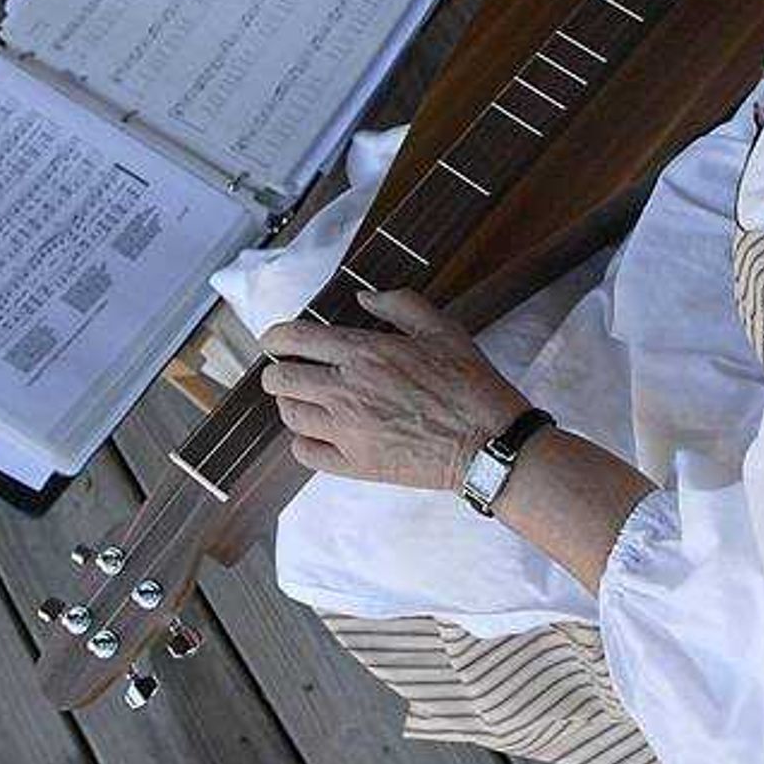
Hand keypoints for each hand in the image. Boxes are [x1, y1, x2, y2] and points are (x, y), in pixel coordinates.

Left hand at [259, 289, 530, 491]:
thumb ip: (399, 304)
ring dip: (292, 403)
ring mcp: (347, 431)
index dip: (276, 336)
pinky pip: (305, 452)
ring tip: (307, 400)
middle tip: (290, 371)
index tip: (276, 339)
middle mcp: (346, 391)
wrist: (488, 441)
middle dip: (279, 371)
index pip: (294, 339)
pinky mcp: (355, 464)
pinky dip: (304, 440)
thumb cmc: (469, 383)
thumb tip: (363, 299)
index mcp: (365, 352)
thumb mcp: (442, 329)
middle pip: (280, 379)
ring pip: (290, 415)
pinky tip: (319, 433)